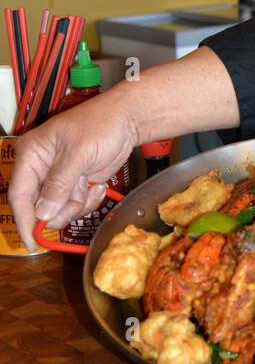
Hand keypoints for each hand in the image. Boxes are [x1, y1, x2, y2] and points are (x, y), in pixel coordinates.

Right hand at [9, 93, 138, 249]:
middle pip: (40, 208)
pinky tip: (97, 184)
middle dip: (62, 208)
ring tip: (90, 183)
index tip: (32, 243)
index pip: (19, 195)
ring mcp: (59, 179)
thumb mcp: (78, 154)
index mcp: (31, 155)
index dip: (24, 221)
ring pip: (59, 210)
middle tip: (79, 195)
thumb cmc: (99, 125)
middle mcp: (40, 169)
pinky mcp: (75, 184)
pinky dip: (88, 201)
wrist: (127, 120)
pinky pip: (76, 206)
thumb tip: (43, 214)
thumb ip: (59, 185)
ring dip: (78, 204)